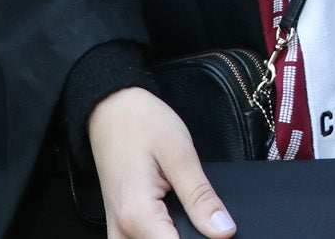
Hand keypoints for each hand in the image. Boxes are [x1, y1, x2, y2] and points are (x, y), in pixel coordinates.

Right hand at [87, 86, 235, 238]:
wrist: (110, 109)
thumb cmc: (142, 123)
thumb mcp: (180, 154)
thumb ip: (200, 197)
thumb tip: (224, 231)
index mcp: (138, 215)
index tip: (220, 231)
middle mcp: (122, 230)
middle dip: (189, 237)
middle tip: (205, 214)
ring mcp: (117, 231)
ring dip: (173, 237)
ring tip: (191, 216)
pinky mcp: (118, 226)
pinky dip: (159, 236)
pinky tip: (175, 222)